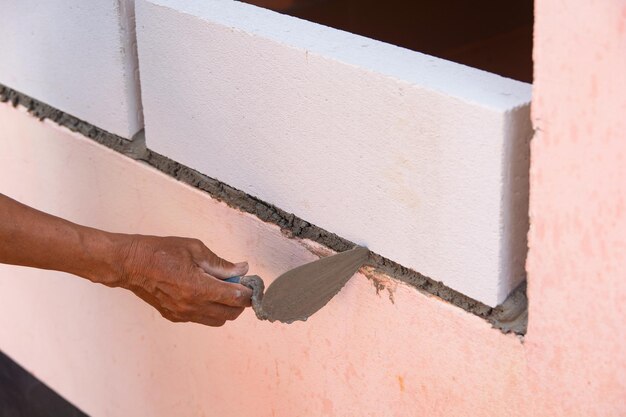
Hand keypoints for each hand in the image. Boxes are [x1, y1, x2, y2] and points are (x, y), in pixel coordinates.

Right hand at [117, 235, 251, 325]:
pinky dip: (210, 310)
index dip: (249, 293)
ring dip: (226, 308)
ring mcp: (183, 314)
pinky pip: (201, 319)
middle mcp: (192, 306)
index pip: (235, 298)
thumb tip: (241, 269)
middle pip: (230, 314)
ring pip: (217, 320)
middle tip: (240, 286)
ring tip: (223, 290)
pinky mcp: (175, 317)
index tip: (254, 285)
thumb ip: (220, 263)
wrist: (131, 264)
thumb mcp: (195, 249)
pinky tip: (205, 294)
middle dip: (240, 302)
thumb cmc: (161, 252)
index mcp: (199, 287)